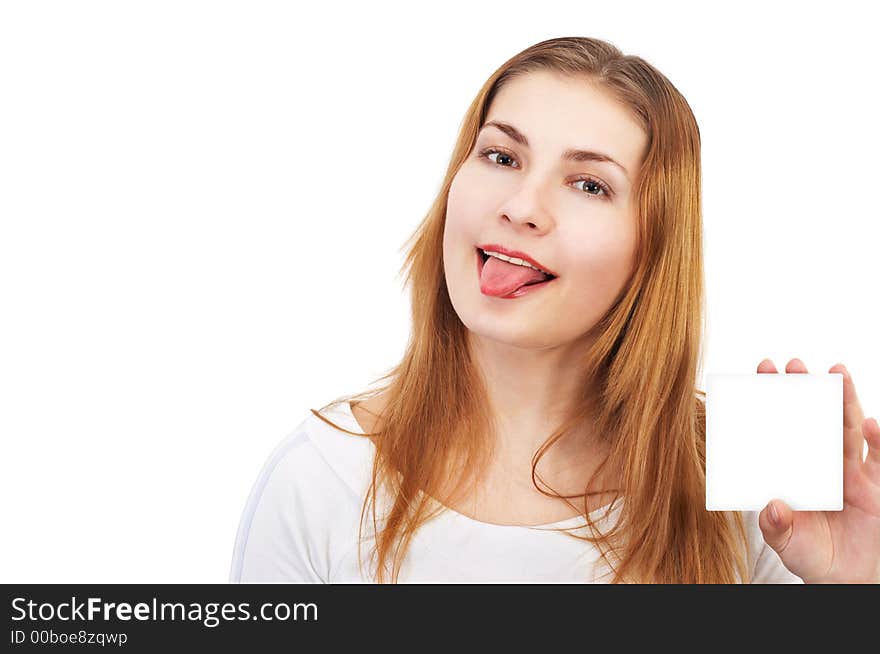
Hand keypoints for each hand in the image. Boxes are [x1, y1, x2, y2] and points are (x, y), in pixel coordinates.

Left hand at [756, 358, 879, 582]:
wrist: (850, 582)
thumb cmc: (815, 558)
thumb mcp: (789, 545)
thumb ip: (777, 527)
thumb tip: (770, 507)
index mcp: (794, 473)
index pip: (781, 431)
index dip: (773, 404)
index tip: (762, 374)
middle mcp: (822, 466)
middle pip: (814, 421)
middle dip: (806, 391)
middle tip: (794, 364)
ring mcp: (852, 473)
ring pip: (848, 430)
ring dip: (843, 402)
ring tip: (836, 373)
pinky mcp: (878, 486)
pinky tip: (872, 423)